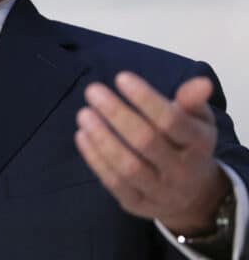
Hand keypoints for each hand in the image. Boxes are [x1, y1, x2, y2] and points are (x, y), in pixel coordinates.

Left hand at [75, 71, 229, 233]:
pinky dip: (95, 159)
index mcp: (198, 144)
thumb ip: (192, 101)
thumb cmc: (187, 145)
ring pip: (128, 166)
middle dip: (117, 114)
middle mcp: (182, 170)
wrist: (193, 196)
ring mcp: (160, 191)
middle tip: (92, 90)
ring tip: (84, 114)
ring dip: (102, 138)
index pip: (172, 121)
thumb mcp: (197, 121)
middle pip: (146, 141)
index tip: (121, 77)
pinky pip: (114, 183)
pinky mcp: (138, 204)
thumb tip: (201, 82)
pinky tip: (82, 136)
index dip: (146, 99)